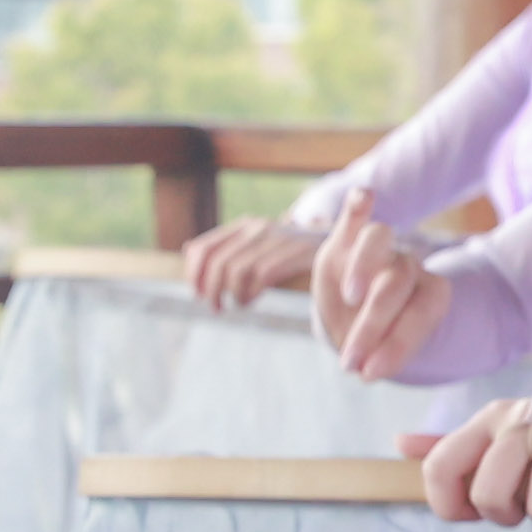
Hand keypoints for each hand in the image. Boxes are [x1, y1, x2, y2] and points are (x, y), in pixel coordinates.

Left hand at [181, 217, 317, 310]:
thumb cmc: (294, 252)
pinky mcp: (295, 254)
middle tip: (215, 306)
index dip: (193, 272)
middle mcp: (258, 228)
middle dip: (211, 289)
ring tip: (236, 305)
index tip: (197, 293)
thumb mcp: (260, 242)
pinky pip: (261, 276)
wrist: (343, 245)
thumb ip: (229, 245)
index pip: (204, 247)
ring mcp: (277, 240)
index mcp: (245, 225)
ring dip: (232, 295)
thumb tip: (189, 249)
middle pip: (218, 262)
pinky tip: (252, 300)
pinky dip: (251, 293)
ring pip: (237, 271)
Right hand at [314, 202, 455, 380]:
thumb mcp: (383, 350)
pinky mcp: (345, 239)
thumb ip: (381, 351)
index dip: (399, 344)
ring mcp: (378, 250)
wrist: (356, 317)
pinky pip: (355, 214)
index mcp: (428, 294)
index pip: (422, 312)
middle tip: (349, 362)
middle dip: (372, 325)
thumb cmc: (377, 336)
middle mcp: (407, 266)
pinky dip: (359, 206)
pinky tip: (364, 198)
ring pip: (378, 241)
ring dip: (364, 267)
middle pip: (396, 282)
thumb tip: (366, 373)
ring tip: (350, 298)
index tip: (372, 375)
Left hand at [409, 400, 531, 526]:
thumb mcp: (504, 437)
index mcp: (491, 418)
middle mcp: (521, 419)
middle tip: (526, 509)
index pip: (440, 467)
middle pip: (488, 495)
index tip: (472, 514)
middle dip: (506, 516)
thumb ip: (455, 446)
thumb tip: (400, 445)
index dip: (449, 505)